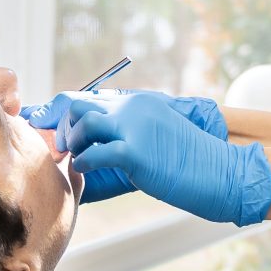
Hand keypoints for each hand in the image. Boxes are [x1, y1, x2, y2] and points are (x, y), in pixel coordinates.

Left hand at [25, 90, 228, 203]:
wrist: (222, 173)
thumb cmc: (190, 163)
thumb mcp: (157, 137)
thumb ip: (128, 132)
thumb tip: (94, 143)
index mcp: (138, 102)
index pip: (87, 96)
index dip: (61, 110)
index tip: (48, 125)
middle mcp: (134, 108)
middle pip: (77, 105)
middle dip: (61, 126)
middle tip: (61, 148)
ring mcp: (135, 128)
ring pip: (82, 124)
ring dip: (71, 143)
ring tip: (76, 159)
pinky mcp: (136, 153)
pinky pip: (93, 154)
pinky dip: (83, 164)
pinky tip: (86, 171)